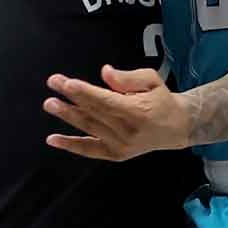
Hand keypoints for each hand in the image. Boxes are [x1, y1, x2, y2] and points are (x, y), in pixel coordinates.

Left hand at [43, 65, 190, 160]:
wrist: (177, 127)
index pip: (105, 101)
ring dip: (67, 115)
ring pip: (88, 128)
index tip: (67, 83)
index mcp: (137, 111)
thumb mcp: (152, 80)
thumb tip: (104, 73)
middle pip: (93, 112)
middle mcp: (127, 131)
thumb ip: (128, 77)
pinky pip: (89, 149)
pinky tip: (53, 139)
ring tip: (50, 104)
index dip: (84, 92)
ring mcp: (120, 145)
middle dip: (71, 98)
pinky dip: (70, 145)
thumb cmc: (162, 100)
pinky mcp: (115, 154)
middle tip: (53, 83)